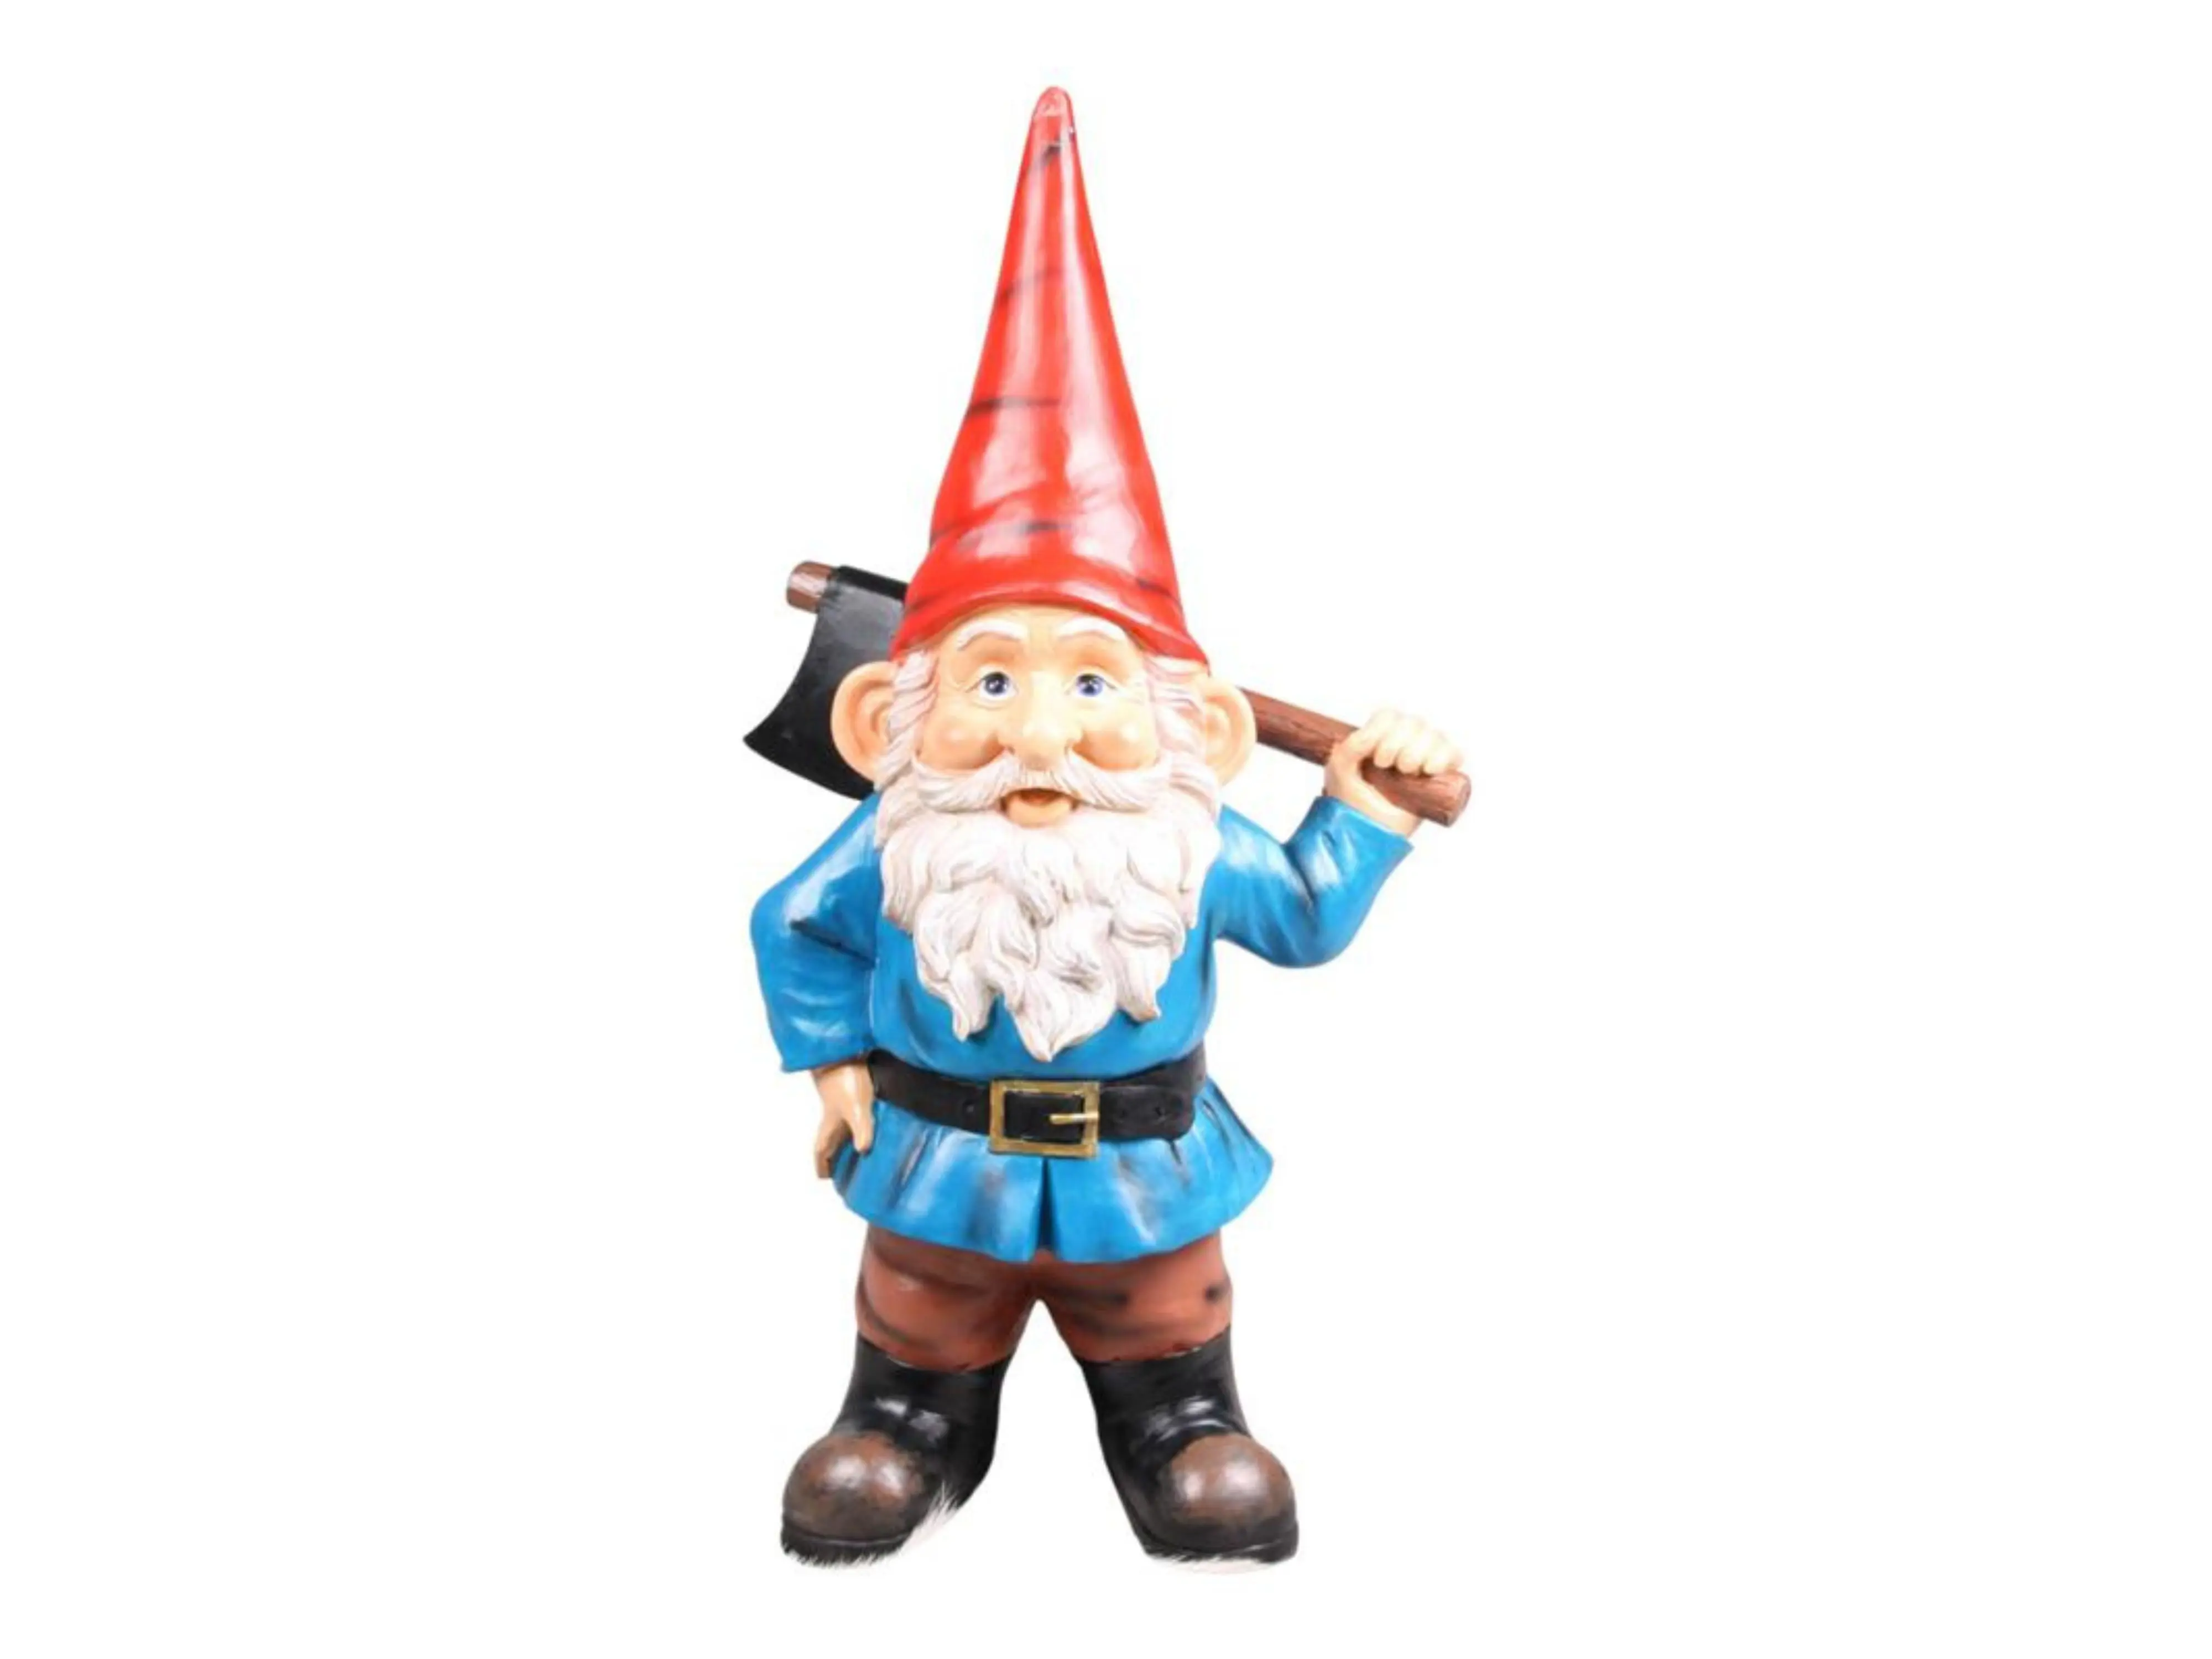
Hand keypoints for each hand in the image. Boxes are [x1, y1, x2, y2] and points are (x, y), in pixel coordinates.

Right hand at [811, 1059, 874, 1177]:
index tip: (826, 1179)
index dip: (822, 1166)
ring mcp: (844, 1105)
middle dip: (837, 1157)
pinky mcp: (855, 1092)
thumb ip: (861, 1129)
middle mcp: (834, 1119)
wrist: (843, 1048)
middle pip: (832, 1144)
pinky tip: (878, 1123)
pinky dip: (864, 1124)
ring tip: (865, 1151)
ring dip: (850, 1140)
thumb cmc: (845, 1079)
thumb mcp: (856, 1108)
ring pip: (843, 1129)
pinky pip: (857, 1115)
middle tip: (847, 1171)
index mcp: (829, 1127)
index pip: (821, 1153)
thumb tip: (863, 1150)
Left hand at [1324, 709, 1462, 836]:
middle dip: (1399, 743)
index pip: (1390, 717)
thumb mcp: (1339, 768)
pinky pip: (1454, 753)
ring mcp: (1424, 758)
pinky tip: (1430, 770)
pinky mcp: (1441, 776)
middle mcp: (1404, 743)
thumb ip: (1351, 745)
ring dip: (1420, 751)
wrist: (1365, 830)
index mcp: (1380, 737)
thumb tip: (1372, 734)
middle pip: (1413, 723)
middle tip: (1389, 767)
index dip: (1384, 732)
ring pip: (1434, 736)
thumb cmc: (1350, 799)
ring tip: (1407, 772)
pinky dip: (1445, 757)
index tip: (1377, 759)